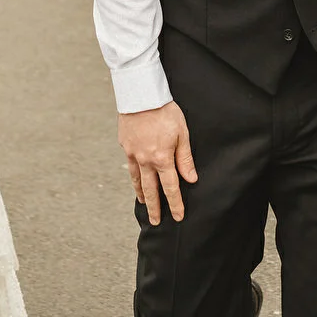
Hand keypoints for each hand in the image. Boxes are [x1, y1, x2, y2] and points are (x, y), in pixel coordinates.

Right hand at [118, 101, 197, 224]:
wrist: (141, 94)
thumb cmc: (165, 111)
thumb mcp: (182, 134)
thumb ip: (185, 159)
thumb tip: (191, 179)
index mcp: (162, 158)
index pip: (170, 187)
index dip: (175, 204)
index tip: (178, 216)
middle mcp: (146, 160)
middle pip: (151, 190)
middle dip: (154, 207)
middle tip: (155, 221)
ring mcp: (133, 153)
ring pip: (137, 180)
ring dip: (142, 194)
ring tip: (145, 204)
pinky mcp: (125, 145)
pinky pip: (130, 166)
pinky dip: (133, 177)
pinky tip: (135, 180)